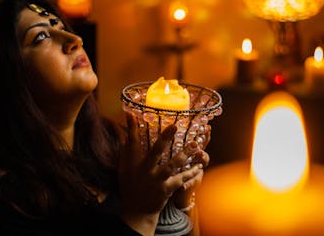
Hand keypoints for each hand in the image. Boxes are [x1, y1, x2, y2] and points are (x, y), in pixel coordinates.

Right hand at [117, 112, 203, 233]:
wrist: (137, 209)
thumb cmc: (131, 184)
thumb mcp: (124, 167)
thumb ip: (126, 150)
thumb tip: (124, 131)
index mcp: (133, 163)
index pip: (131, 141)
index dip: (131, 127)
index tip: (132, 113)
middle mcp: (145, 170)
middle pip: (155, 152)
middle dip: (165, 138)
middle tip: (175, 125)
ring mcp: (156, 180)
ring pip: (172, 165)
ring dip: (185, 154)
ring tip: (196, 144)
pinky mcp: (167, 189)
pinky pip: (181, 179)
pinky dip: (191, 172)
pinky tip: (199, 165)